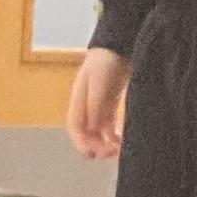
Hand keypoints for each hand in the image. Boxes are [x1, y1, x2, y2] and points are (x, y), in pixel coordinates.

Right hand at [65, 45, 130, 159]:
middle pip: (86, 133)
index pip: (75, 127)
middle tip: (108, 154)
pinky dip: (114, 137)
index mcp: (78, 99)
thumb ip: (95, 108)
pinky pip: (109, 127)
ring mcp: (99, 105)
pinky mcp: (110, 104)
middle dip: (96, 146)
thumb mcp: (98, 84)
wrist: (121, 42)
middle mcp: (86, 105)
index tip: (91, 154)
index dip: (80, 143)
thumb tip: (92, 131)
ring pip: (98, 133)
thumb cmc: (106, 60)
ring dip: (105, 144)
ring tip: (117, 150)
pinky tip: (121, 141)